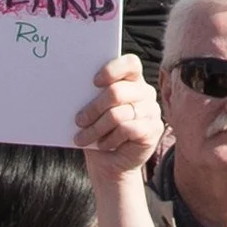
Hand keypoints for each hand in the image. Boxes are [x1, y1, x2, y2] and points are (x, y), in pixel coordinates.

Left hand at [73, 55, 164, 179]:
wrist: (111, 163)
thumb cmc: (99, 131)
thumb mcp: (94, 111)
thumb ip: (91, 97)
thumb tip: (73, 89)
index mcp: (131, 80)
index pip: (131, 63)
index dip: (113, 70)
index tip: (94, 82)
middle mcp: (145, 92)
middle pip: (118, 91)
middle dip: (94, 107)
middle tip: (79, 120)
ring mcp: (151, 111)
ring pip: (118, 114)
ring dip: (96, 128)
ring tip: (82, 137)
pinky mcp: (153, 130)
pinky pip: (127, 129)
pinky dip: (110, 138)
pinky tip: (102, 144)